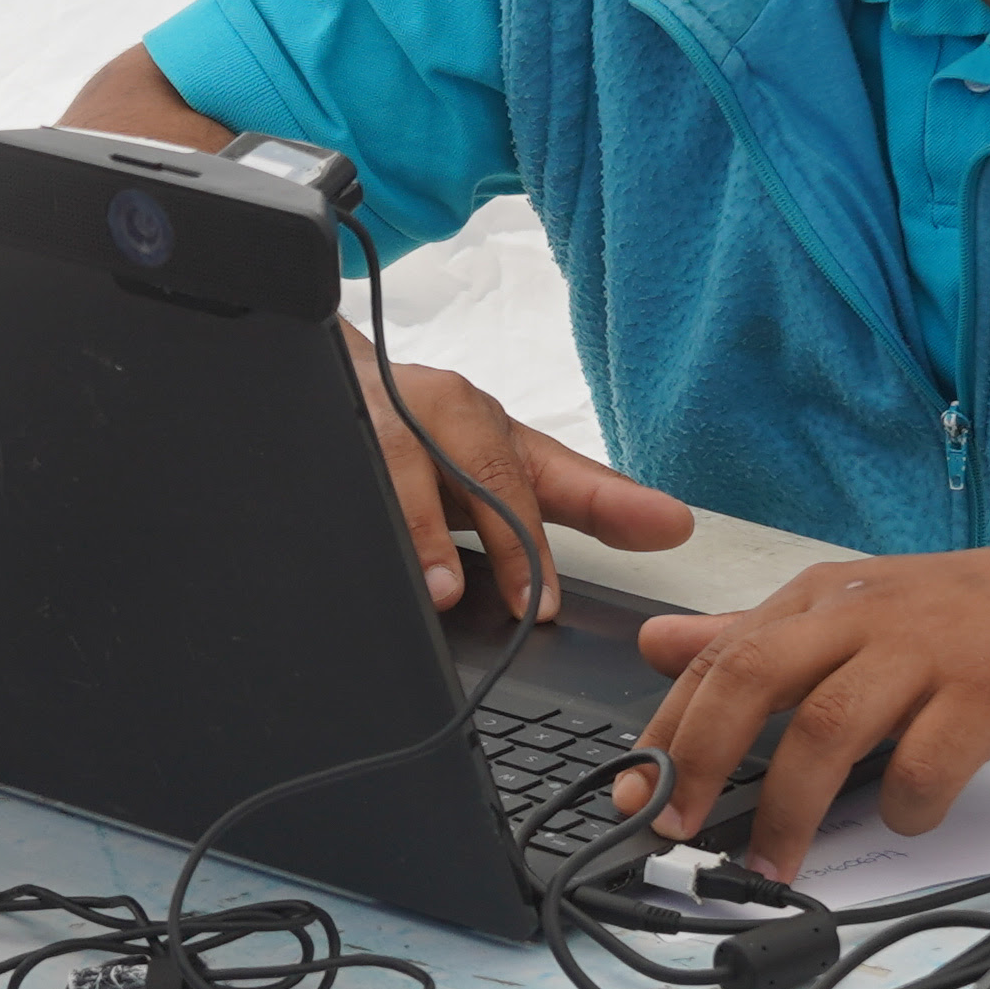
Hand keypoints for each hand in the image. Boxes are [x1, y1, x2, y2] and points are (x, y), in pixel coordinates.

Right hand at [342, 341, 689, 616]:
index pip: (526, 474)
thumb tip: (673, 524)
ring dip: (419, 530)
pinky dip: (344, 520)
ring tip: (441, 590)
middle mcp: (429, 409)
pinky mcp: (316, 430)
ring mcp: (368, 418)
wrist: (331, 384)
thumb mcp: (511, 464)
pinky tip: (353, 561)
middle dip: (505, 535)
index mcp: (480, 419)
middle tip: (527, 604)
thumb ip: (588, 497)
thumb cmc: (431, 433)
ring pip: (394, 461)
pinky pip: (332, 478)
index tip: (571, 591)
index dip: (557, 533)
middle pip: (473, 466)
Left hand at [626, 543, 989, 879]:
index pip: (719, 656)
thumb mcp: (863, 610)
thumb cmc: (989, 619)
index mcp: (829, 597)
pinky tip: (905, 819)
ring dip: (790, 811)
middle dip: (702, 762)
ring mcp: (931, 652)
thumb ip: (762, 635)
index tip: (634, 793)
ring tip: (772, 868)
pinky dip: (904, 808)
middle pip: (753, 678)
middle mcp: (869, 614)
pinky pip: (926, 766)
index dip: (668, 729)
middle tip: (675, 831)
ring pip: (829, 729)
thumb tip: (660, 643)